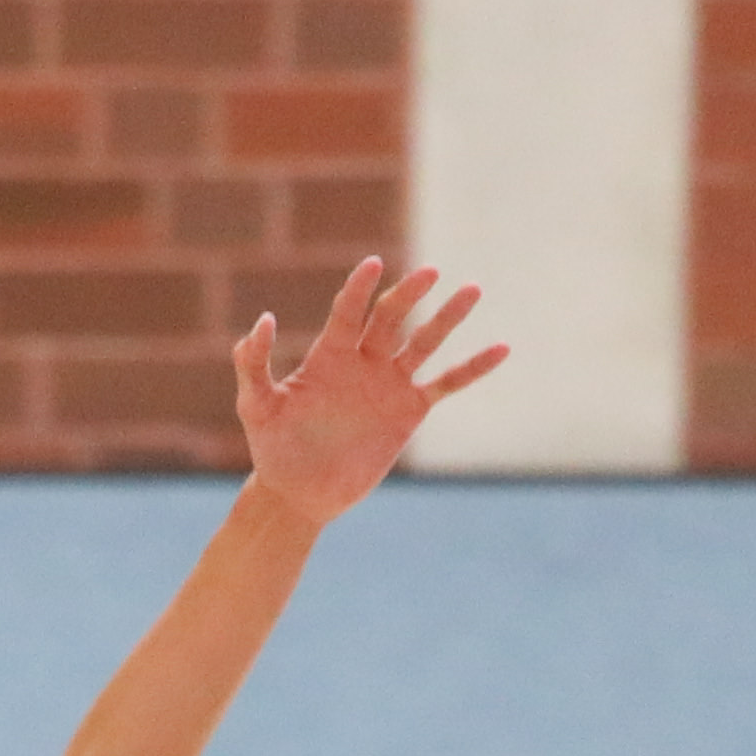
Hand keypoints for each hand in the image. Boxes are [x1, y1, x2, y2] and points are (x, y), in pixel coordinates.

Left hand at [233, 257, 507, 521]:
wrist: (300, 492)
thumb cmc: (273, 448)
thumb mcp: (256, 406)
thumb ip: (254, 364)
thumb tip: (262, 321)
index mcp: (329, 354)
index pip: (349, 311)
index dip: (360, 289)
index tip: (374, 264)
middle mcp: (363, 361)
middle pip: (392, 318)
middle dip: (410, 294)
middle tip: (431, 272)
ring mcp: (389, 384)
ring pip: (425, 342)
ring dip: (448, 317)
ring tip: (473, 290)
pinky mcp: (409, 411)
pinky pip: (447, 383)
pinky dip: (473, 368)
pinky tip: (501, 348)